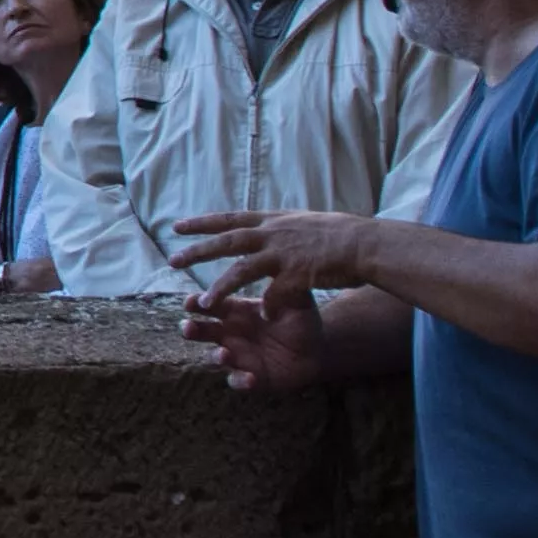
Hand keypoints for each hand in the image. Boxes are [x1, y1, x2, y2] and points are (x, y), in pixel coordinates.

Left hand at [180, 205, 372, 296]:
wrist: (365, 243)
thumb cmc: (338, 235)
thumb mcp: (302, 222)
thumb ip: (279, 228)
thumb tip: (263, 226)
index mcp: (273, 222)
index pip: (229, 219)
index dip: (202, 223)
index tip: (176, 226)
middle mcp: (274, 235)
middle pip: (227, 242)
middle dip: (198, 251)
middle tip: (172, 260)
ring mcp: (285, 254)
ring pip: (243, 271)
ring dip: (222, 288)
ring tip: (204, 303)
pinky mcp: (299, 274)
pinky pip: (276, 294)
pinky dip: (267, 305)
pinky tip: (260, 317)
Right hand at [183, 280, 335, 396]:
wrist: (317, 351)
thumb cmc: (301, 320)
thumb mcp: (296, 300)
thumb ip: (284, 286)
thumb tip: (273, 265)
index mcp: (237, 311)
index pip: (211, 304)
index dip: (198, 303)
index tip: (191, 302)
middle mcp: (231, 333)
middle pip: (202, 330)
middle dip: (192, 329)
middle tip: (188, 328)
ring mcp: (238, 356)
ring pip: (215, 356)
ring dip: (216, 356)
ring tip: (224, 354)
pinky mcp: (250, 377)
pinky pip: (238, 381)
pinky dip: (240, 381)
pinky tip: (250, 378)